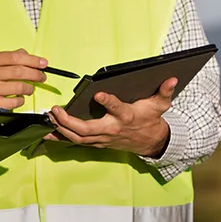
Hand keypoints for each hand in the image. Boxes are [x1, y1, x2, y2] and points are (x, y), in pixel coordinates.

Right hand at [0, 49, 48, 109]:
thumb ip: (10, 57)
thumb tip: (29, 56)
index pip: (15, 57)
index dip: (32, 60)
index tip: (43, 63)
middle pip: (18, 72)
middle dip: (35, 74)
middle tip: (42, 77)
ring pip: (18, 87)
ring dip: (29, 88)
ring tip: (30, 88)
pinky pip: (14, 102)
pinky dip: (21, 100)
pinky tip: (19, 98)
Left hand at [45, 77, 177, 156]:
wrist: (150, 142)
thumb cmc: (151, 119)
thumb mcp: (160, 105)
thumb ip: (165, 91)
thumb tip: (172, 78)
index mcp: (126, 117)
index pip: (117, 109)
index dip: (109, 102)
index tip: (99, 93)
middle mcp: (112, 129)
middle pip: (88, 130)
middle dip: (70, 121)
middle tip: (57, 110)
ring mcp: (103, 138)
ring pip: (78, 138)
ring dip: (61, 129)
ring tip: (49, 118)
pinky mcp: (97, 142)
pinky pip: (76, 141)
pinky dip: (61, 137)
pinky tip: (48, 131)